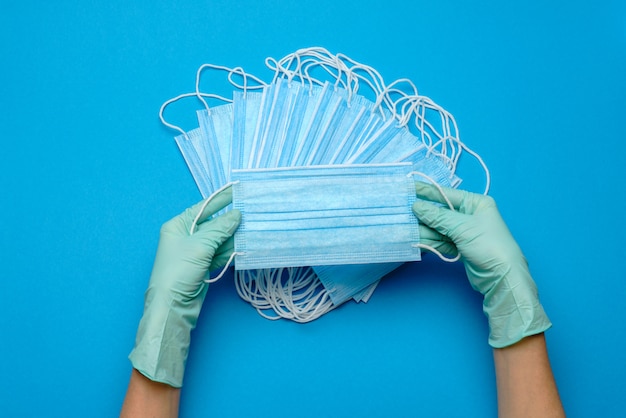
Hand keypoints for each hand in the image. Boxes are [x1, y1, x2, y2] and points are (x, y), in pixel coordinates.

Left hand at [128, 187, 240, 386]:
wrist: (172, 306)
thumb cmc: (178, 272)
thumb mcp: (200, 246)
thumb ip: (220, 229)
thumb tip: (237, 215)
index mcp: (178, 225)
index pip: (203, 208)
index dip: (221, 200)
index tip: (238, 191)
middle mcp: (186, 236)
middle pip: (213, 223)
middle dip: (231, 220)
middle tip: (252, 212)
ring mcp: (195, 252)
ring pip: (219, 239)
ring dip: (234, 236)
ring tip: (253, 227)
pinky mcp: (204, 266)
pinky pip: (221, 253)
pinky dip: (232, 250)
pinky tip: (246, 245)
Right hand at [411, 182, 550, 347]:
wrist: (502, 277)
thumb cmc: (489, 245)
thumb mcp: (462, 227)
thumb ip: (438, 217)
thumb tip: (416, 206)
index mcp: (476, 203)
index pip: (446, 194)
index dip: (427, 191)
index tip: (408, 187)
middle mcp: (470, 215)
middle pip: (440, 212)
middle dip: (422, 214)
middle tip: (402, 211)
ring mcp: (464, 232)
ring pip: (438, 228)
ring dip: (423, 229)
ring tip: (405, 228)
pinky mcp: (460, 247)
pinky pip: (440, 240)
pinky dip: (429, 241)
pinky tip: (415, 240)